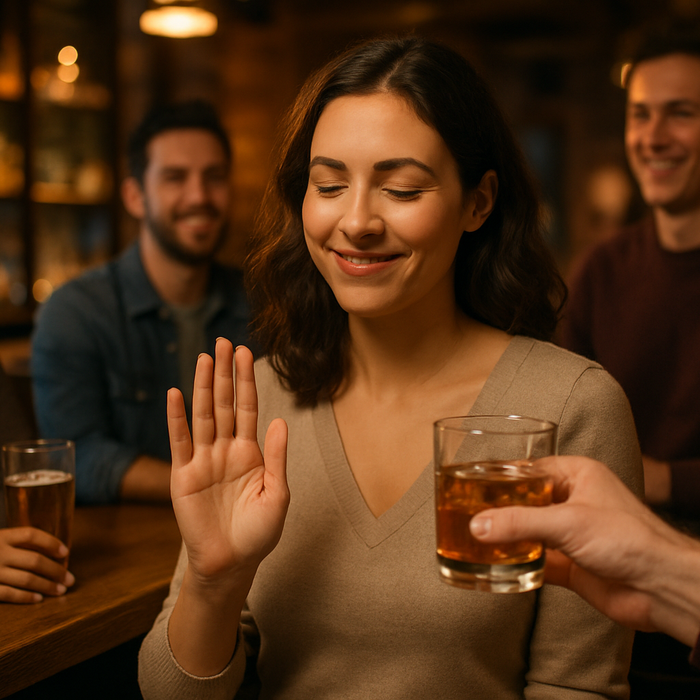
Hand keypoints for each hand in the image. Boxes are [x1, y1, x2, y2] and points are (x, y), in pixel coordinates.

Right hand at [0, 527, 74, 603]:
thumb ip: (12, 543)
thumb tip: (45, 551)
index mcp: (0, 536)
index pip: (31, 535)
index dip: (51, 542)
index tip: (65, 551)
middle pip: (35, 560)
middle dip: (56, 570)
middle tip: (71, 579)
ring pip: (26, 579)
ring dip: (47, 585)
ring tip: (61, 590)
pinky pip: (8, 594)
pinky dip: (26, 597)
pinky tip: (39, 599)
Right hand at [168, 340, 289, 588]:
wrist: (232, 564)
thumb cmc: (259, 533)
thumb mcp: (277, 494)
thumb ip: (277, 457)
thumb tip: (281, 420)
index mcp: (251, 452)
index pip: (248, 407)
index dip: (247, 381)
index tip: (246, 352)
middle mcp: (226, 449)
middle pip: (224, 403)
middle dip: (225, 373)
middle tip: (224, 342)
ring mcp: (203, 460)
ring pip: (203, 415)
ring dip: (202, 386)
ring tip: (204, 357)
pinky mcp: (184, 476)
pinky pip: (180, 441)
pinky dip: (177, 418)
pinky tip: (177, 394)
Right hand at [469, 455, 699, 645]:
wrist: (660, 588)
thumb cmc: (629, 539)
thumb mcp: (567, 522)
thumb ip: (519, 523)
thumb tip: (477, 525)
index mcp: (576, 475)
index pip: (528, 470)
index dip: (499, 476)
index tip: (469, 482)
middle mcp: (572, 501)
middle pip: (523, 501)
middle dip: (496, 508)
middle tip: (463, 510)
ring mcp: (570, 534)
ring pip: (527, 531)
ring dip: (504, 537)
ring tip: (470, 537)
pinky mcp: (570, 564)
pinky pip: (535, 560)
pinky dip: (516, 563)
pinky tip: (493, 565)